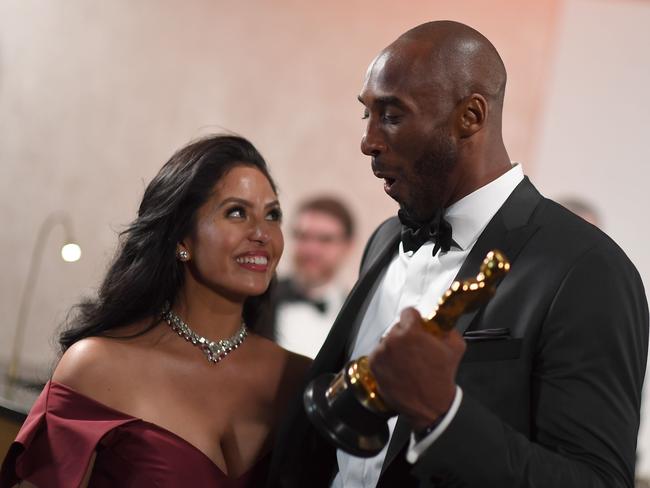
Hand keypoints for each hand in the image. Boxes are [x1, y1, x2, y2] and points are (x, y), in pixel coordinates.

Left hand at [368, 307, 465, 430]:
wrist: (430, 404)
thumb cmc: (442, 376)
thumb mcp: (455, 347)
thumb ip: (447, 329)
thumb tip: (440, 324)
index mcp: (411, 331)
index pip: (408, 312)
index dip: (415, 320)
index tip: (418, 328)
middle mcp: (392, 338)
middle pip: (397, 328)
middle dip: (405, 335)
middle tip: (414, 349)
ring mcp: (381, 352)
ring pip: (387, 341)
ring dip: (395, 347)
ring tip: (406, 361)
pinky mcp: (373, 364)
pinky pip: (379, 353)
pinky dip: (386, 358)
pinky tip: (397, 367)